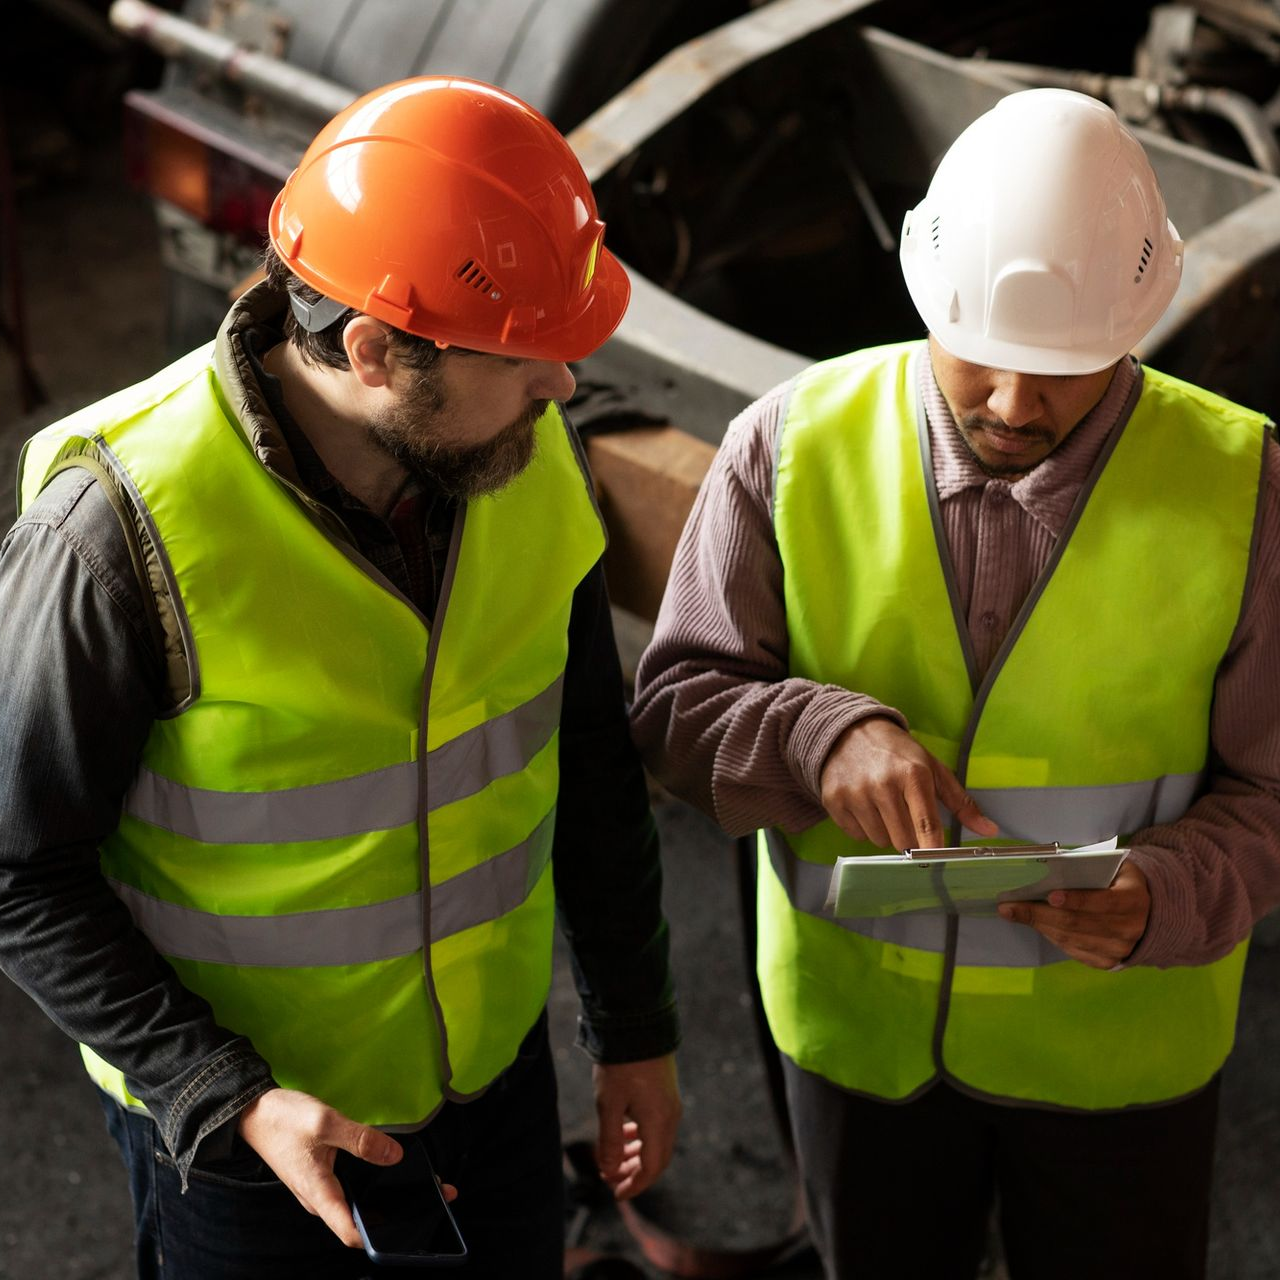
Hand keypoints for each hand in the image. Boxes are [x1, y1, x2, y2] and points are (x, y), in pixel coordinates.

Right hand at [237, 1087, 438, 1246]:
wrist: (252, 1111)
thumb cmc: (283, 1119)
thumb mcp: (325, 1123)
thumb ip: (361, 1140)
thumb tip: (395, 1156)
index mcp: (319, 1194)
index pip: (350, 1231)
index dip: (380, 1237)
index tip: (411, 1228)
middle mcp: (320, 1199)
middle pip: (359, 1219)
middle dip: (396, 1213)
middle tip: (434, 1196)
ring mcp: (321, 1189)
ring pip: (357, 1202)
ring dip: (387, 1196)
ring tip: (423, 1184)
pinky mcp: (322, 1176)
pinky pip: (351, 1187)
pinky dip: (374, 1182)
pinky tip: (393, 1169)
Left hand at [592, 1054, 680, 1199]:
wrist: (638, 1026)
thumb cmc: (620, 1065)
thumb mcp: (608, 1104)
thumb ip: (609, 1141)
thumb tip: (608, 1171)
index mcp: (658, 1123)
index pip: (650, 1168)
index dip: (634, 1185)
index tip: (616, 1194)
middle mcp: (670, 1117)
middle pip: (657, 1158)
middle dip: (635, 1173)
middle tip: (611, 1179)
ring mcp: (671, 1104)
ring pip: (657, 1142)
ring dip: (637, 1155)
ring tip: (615, 1159)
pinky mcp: (666, 1093)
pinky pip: (658, 1126)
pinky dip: (641, 1137)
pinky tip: (625, 1133)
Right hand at [819, 717, 997, 849]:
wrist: (848, 731)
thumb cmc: (897, 752)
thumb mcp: (932, 768)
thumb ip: (961, 802)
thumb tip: (989, 831)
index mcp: (912, 774)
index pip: (926, 824)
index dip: (933, 846)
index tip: (935, 856)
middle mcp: (882, 785)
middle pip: (903, 840)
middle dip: (908, 834)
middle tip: (904, 814)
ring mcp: (855, 794)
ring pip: (879, 840)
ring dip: (885, 831)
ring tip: (882, 806)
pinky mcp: (834, 801)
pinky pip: (856, 836)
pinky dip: (863, 827)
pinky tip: (864, 806)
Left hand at [997, 861, 1150, 968]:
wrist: (1150, 915)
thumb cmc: (1122, 884)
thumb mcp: (1116, 868)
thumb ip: (1090, 868)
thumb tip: (1049, 867)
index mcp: (1133, 901)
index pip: (1103, 902)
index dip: (1077, 899)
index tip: (1050, 896)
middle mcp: (1129, 929)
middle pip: (1078, 923)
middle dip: (1039, 914)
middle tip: (1009, 906)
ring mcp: (1118, 950)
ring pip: (1070, 938)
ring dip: (1039, 925)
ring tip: (1013, 913)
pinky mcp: (1107, 963)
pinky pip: (1072, 950)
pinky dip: (1050, 935)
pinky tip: (1035, 924)